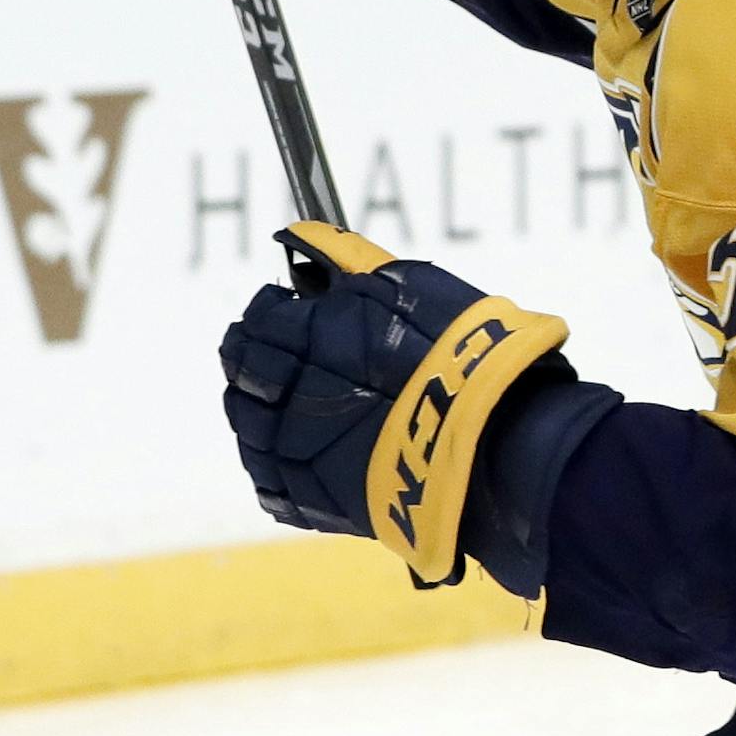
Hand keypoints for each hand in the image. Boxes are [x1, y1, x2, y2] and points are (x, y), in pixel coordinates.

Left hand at [220, 224, 570, 585]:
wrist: (492, 442)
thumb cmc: (458, 352)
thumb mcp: (405, 285)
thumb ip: (344, 258)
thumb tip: (298, 234)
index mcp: (301, 337)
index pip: (257, 318)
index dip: (273, 311)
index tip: (293, 310)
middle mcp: (283, 395)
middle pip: (242, 371)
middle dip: (261, 355)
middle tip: (296, 352)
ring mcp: (292, 453)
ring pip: (248, 426)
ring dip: (264, 407)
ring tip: (306, 401)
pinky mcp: (312, 500)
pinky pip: (270, 479)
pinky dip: (278, 459)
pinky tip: (307, 446)